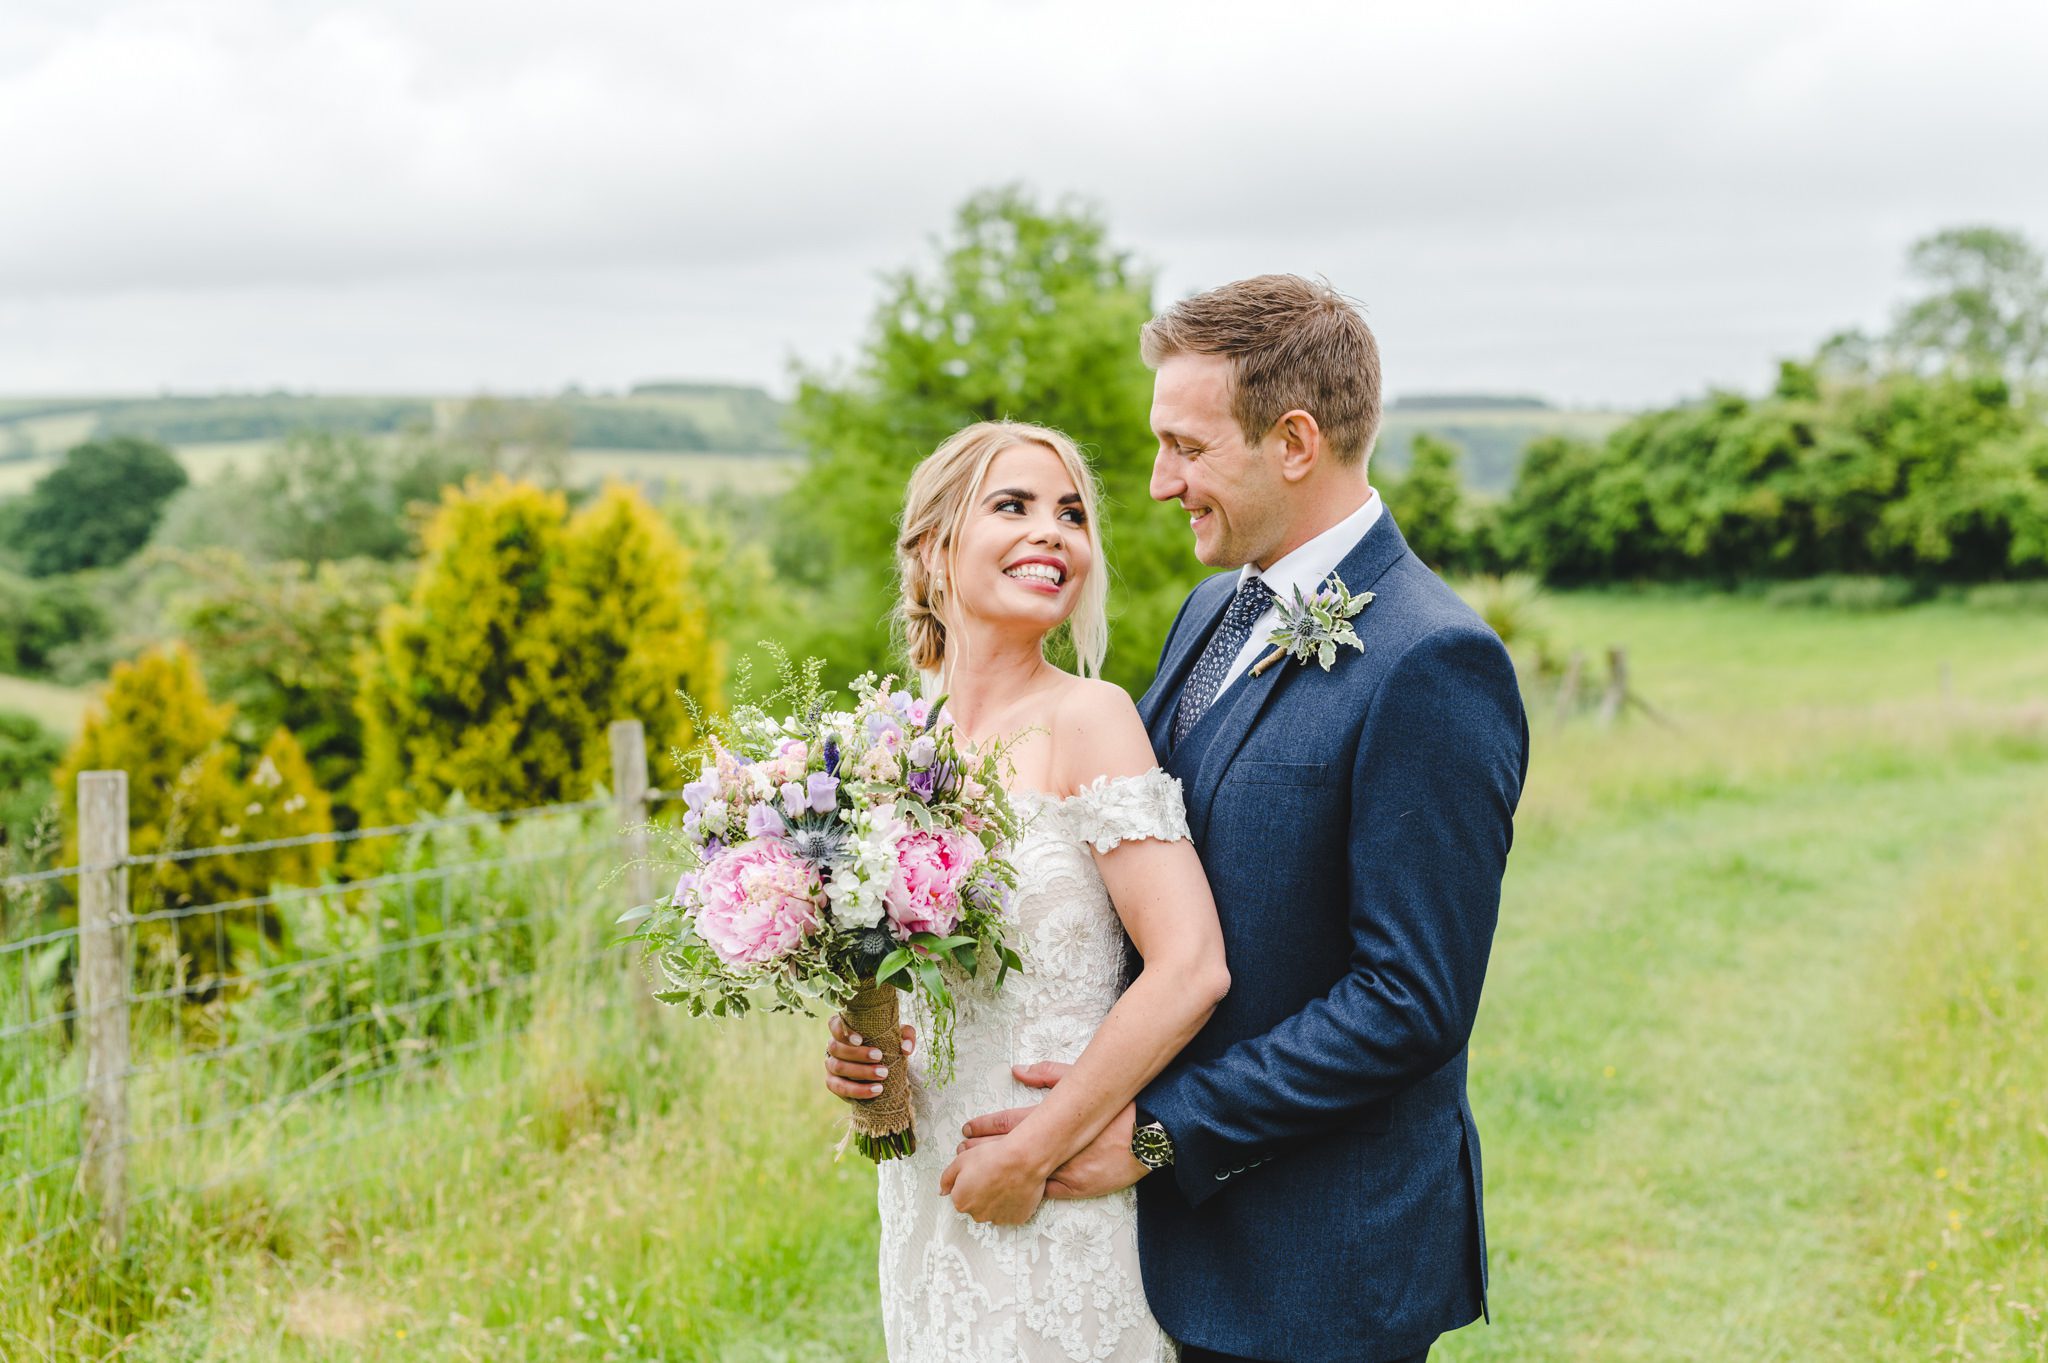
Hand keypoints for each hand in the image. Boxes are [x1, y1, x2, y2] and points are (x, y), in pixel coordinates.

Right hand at [823, 1013, 915, 1102]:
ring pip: (838, 1067)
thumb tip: (905, 1049)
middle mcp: (833, 1046)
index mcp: (844, 1029)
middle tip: (880, 1057)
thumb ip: (906, 1035)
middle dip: (858, 1054)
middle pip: (836, 1048)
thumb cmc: (887, 1044)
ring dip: (860, 1072)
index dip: (844, 1032)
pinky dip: (857, 1090)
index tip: (860, 1039)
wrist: (883, 1066)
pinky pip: (840, 1088)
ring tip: (883, 1074)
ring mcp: (831, 1065)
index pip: (834, 1024)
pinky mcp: (834, 1083)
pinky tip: (875, 1090)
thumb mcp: (899, 1035)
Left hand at [938, 1133, 1051, 1224]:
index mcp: (961, 1201)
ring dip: (997, 1200)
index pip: (961, 1196)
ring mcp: (998, 1219)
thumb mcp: (960, 1160)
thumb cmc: (991, 1157)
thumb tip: (942, 1191)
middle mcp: (977, 1215)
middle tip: (992, 1176)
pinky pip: (1011, 1213)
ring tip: (1006, 1182)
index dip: (969, 1183)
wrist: (1022, 1160)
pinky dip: (1012, 1204)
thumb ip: (946, 1178)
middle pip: (976, 1206)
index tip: (979, 1173)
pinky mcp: (1016, 1219)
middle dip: (982, 1194)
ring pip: (993, 1210)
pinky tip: (1015, 1189)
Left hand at [957, 1063, 1148, 1199]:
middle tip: (960, 1155)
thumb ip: (1048, 1075)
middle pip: (1008, 1150)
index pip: (1009, 1123)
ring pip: (1022, 1175)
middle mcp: (1054, 1145)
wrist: (1148, 1132)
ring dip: (997, 1175)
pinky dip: (1027, 1192)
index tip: (966, 1129)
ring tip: (975, 1177)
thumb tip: (1017, 1071)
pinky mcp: (1076, 1186)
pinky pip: (1046, 1191)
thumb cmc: (1116, 1104)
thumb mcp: (1081, 1080)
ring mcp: (1063, 1168)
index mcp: (1052, 1119)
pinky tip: (1008, 1194)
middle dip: (981, 1152)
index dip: (985, 1127)